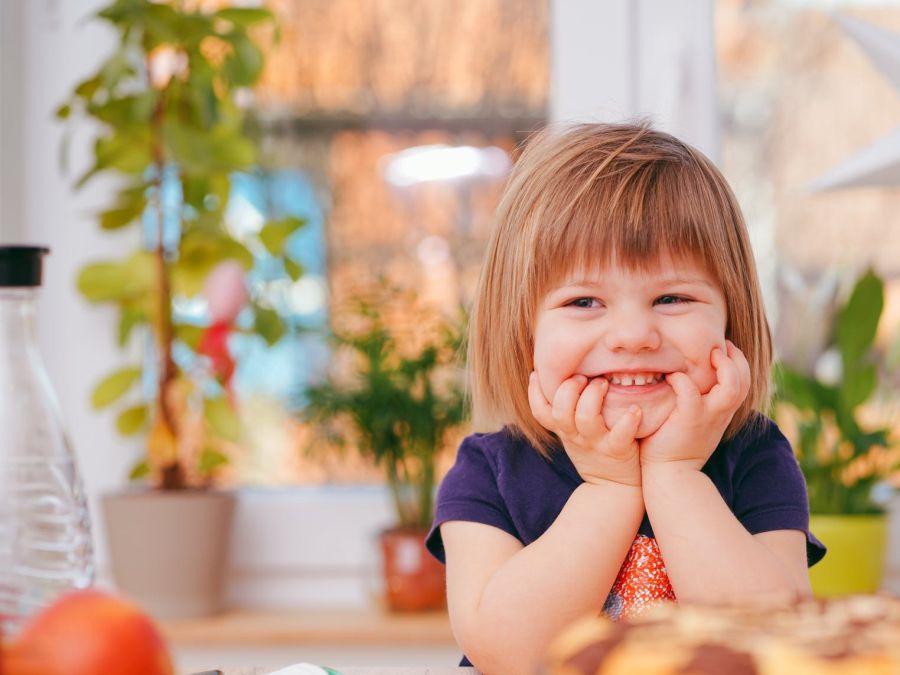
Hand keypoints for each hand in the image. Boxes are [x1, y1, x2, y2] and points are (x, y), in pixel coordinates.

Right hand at [528, 372, 642, 486]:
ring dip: (593, 396)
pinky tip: (634, 409)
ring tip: (604, 383)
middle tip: (582, 377)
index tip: (537, 373)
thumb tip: (561, 377)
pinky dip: (627, 421)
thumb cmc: (594, 451)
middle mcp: (575, 436)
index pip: (540, 412)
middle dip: (568, 389)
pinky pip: (620, 435)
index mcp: (564, 430)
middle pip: (560, 411)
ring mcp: (595, 443)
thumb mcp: (572, 434)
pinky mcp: (617, 451)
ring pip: (586, 419)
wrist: (613, 488)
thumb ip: (566, 411)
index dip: (534, 392)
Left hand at [639, 341, 750, 471]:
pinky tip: (672, 377)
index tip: (724, 348)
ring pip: (731, 387)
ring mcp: (707, 417)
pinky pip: (690, 394)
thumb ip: (698, 401)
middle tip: (720, 346)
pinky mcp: (689, 421)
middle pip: (744, 381)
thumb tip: (687, 377)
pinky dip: (683, 381)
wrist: (670, 475)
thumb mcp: (694, 421)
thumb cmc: (675, 445)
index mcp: (722, 412)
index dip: (738, 362)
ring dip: (723, 367)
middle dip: (737, 359)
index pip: (743, 382)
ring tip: (709, 354)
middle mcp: (720, 413)